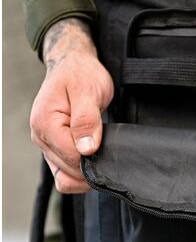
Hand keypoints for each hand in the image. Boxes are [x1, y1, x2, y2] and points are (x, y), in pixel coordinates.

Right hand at [30, 19, 113, 193]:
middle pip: (67, 169)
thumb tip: (86, 149)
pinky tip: (94, 160)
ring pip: (64, 176)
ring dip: (84, 173)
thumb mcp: (88, 92)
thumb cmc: (80, 74)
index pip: (70, 157)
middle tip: (109, 151)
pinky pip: (65, 171)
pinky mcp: (54, 147)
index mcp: (45, 123)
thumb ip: (87, 121)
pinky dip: (80, 172)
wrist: (74, 65)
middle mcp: (40, 136)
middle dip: (89, 167)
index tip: (107, 150)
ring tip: (102, 155)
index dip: (92, 159)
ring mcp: (46, 144)